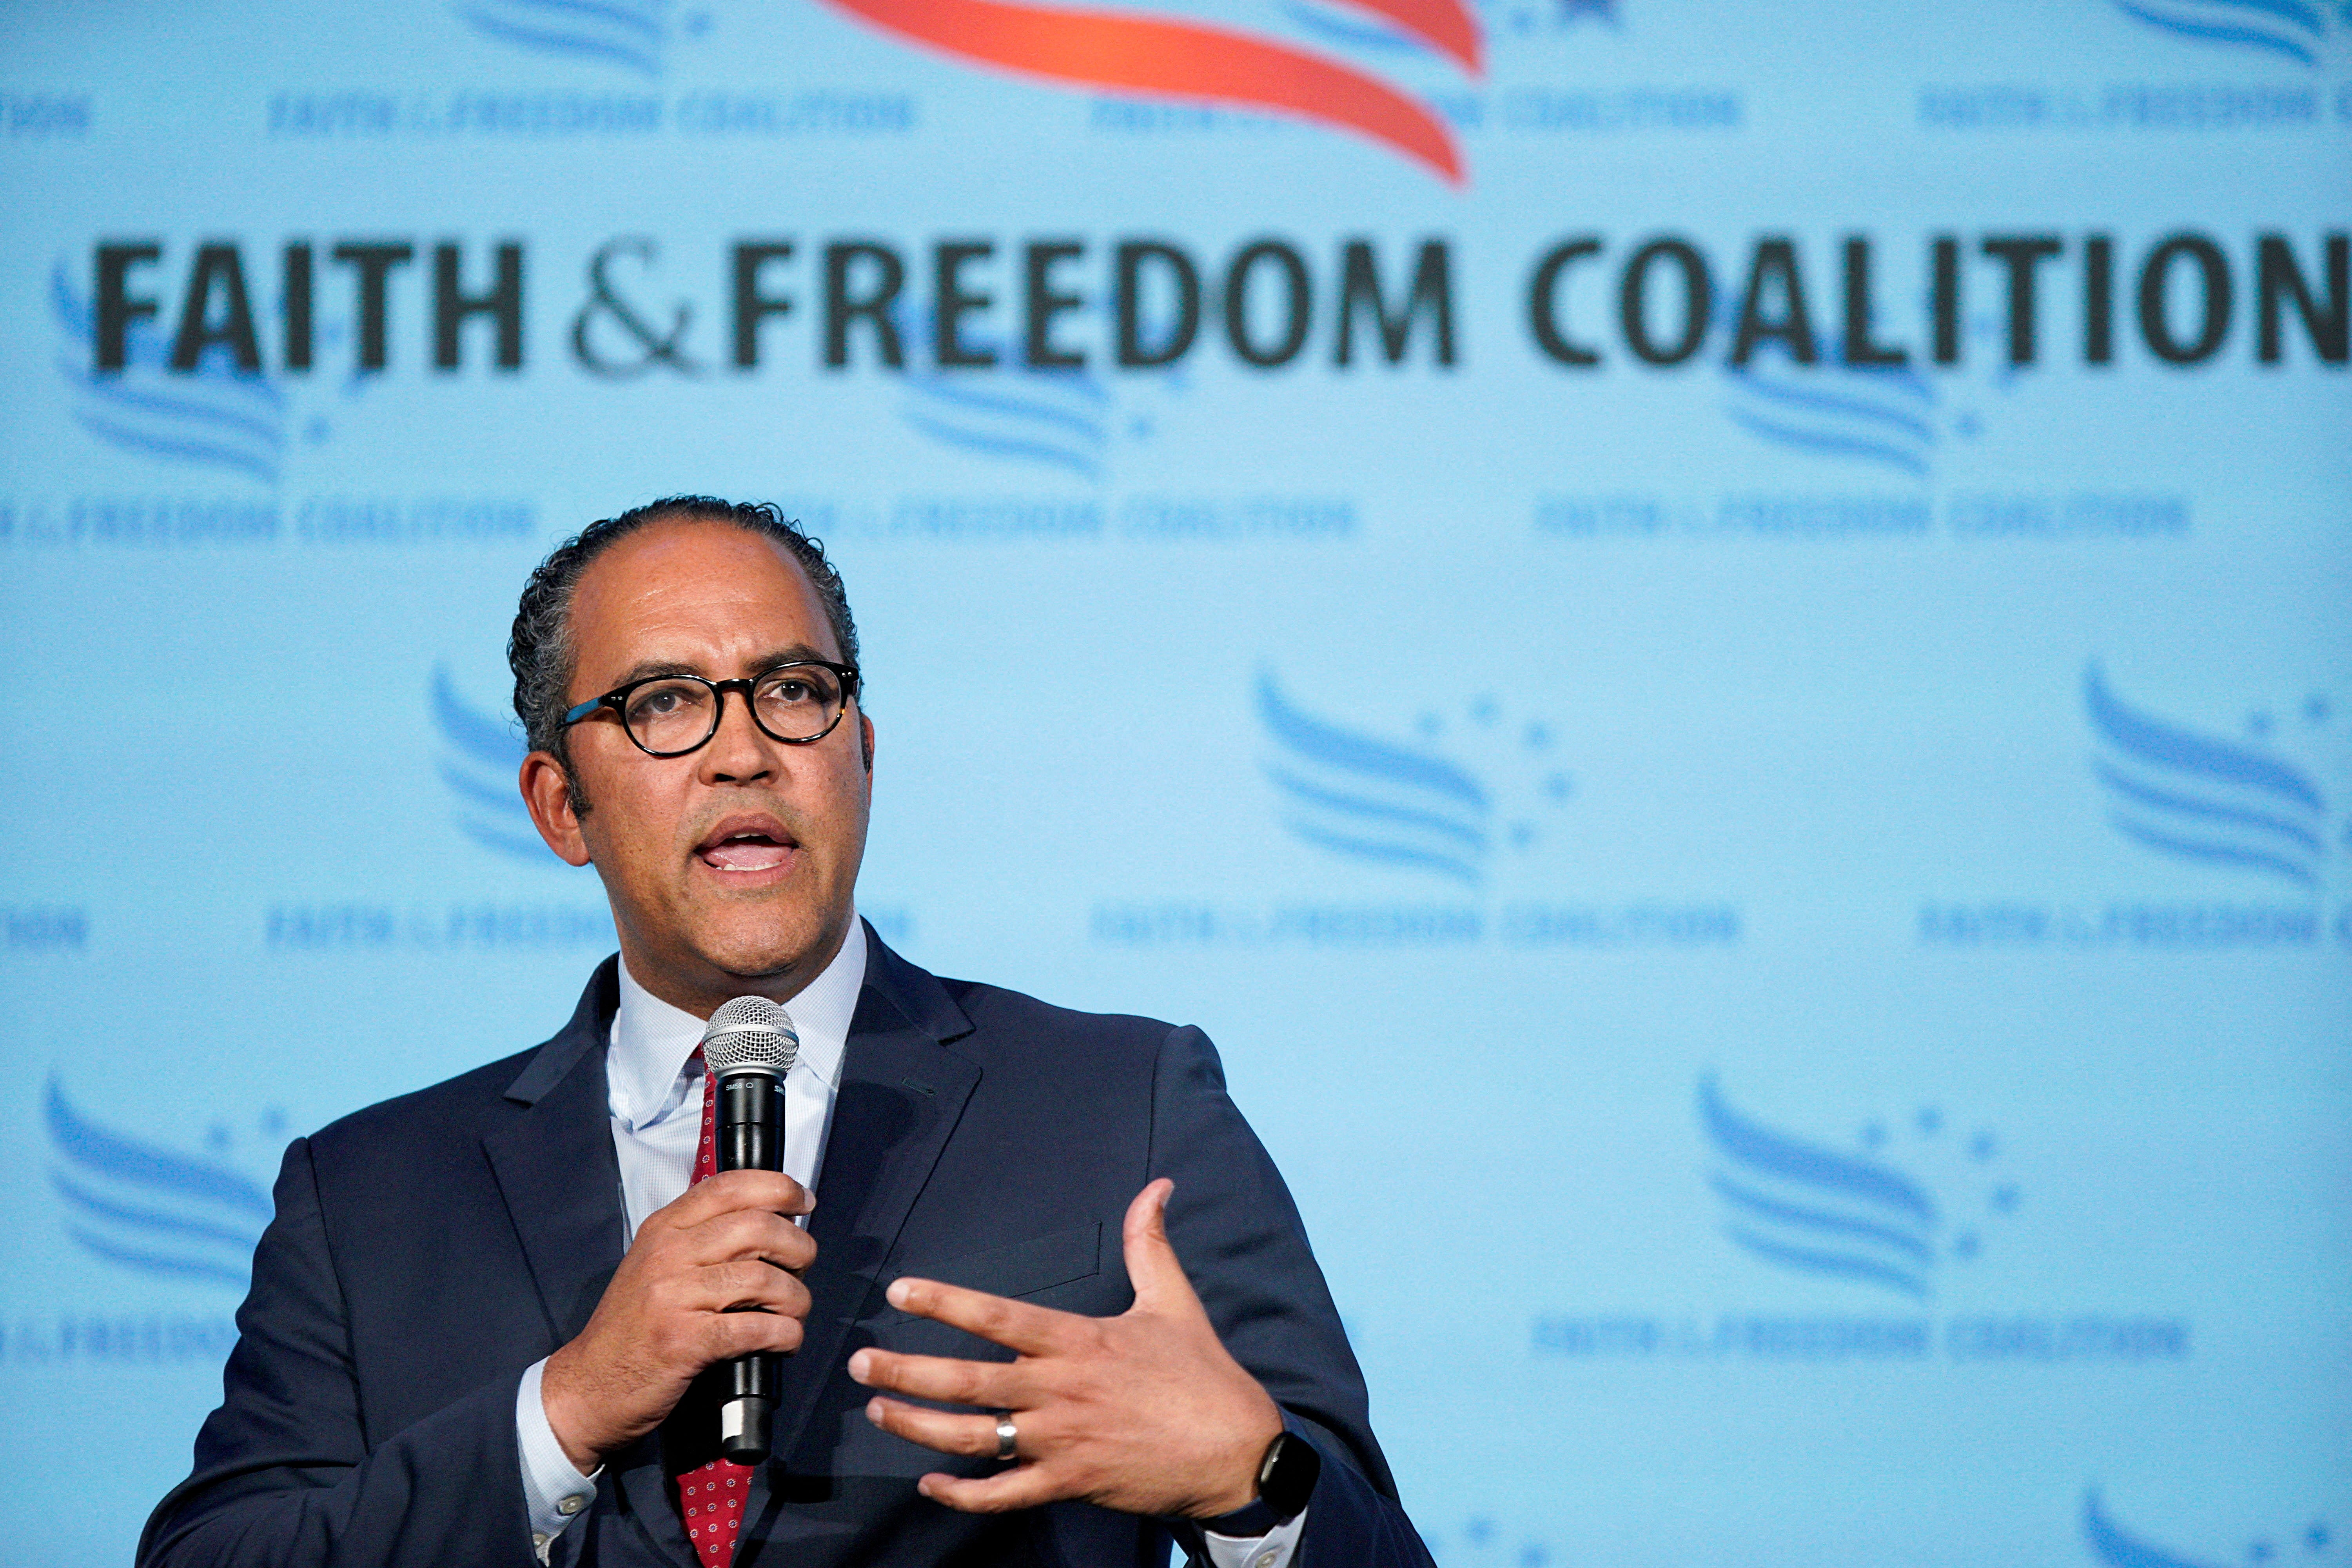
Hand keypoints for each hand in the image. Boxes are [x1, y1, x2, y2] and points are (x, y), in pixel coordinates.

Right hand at [541, 1169, 816, 1472]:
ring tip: (795, 1313)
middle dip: (798, 1247)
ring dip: (796, 1298)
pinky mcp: (684, 1341)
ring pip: (763, 1278)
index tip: (803, 1202)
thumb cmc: (632, 1329)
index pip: (728, 1185)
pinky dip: (784, 1334)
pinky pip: (755, 1327)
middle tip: (803, 1268)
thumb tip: (770, 1225)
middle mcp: (667, 1254)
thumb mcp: (656, 1266)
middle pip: (757, 1227)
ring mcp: (673, 1296)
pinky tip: (785, 1340)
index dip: (778, 1188)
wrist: (588, 1387)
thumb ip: (701, 1240)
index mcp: (663, 1229)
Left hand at [848, 1179, 1283, 1518]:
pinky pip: (1002, 1495)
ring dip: (917, 1425)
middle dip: (906, 1369)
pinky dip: (960, 1493)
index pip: (999, 1317)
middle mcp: (1061, 1391)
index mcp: (1080, 1342)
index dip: (946, 1302)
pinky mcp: (1069, 1484)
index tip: (902, 1290)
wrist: (1236, 1453)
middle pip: (967, 1380)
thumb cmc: (1204, 1376)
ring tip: (878, 1409)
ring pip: (971, 1436)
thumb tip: (1157, 1186)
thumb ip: (1150, 1243)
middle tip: (859, 1360)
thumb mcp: (1174, 1301)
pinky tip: (929, 1483)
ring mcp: (1061, 1442)